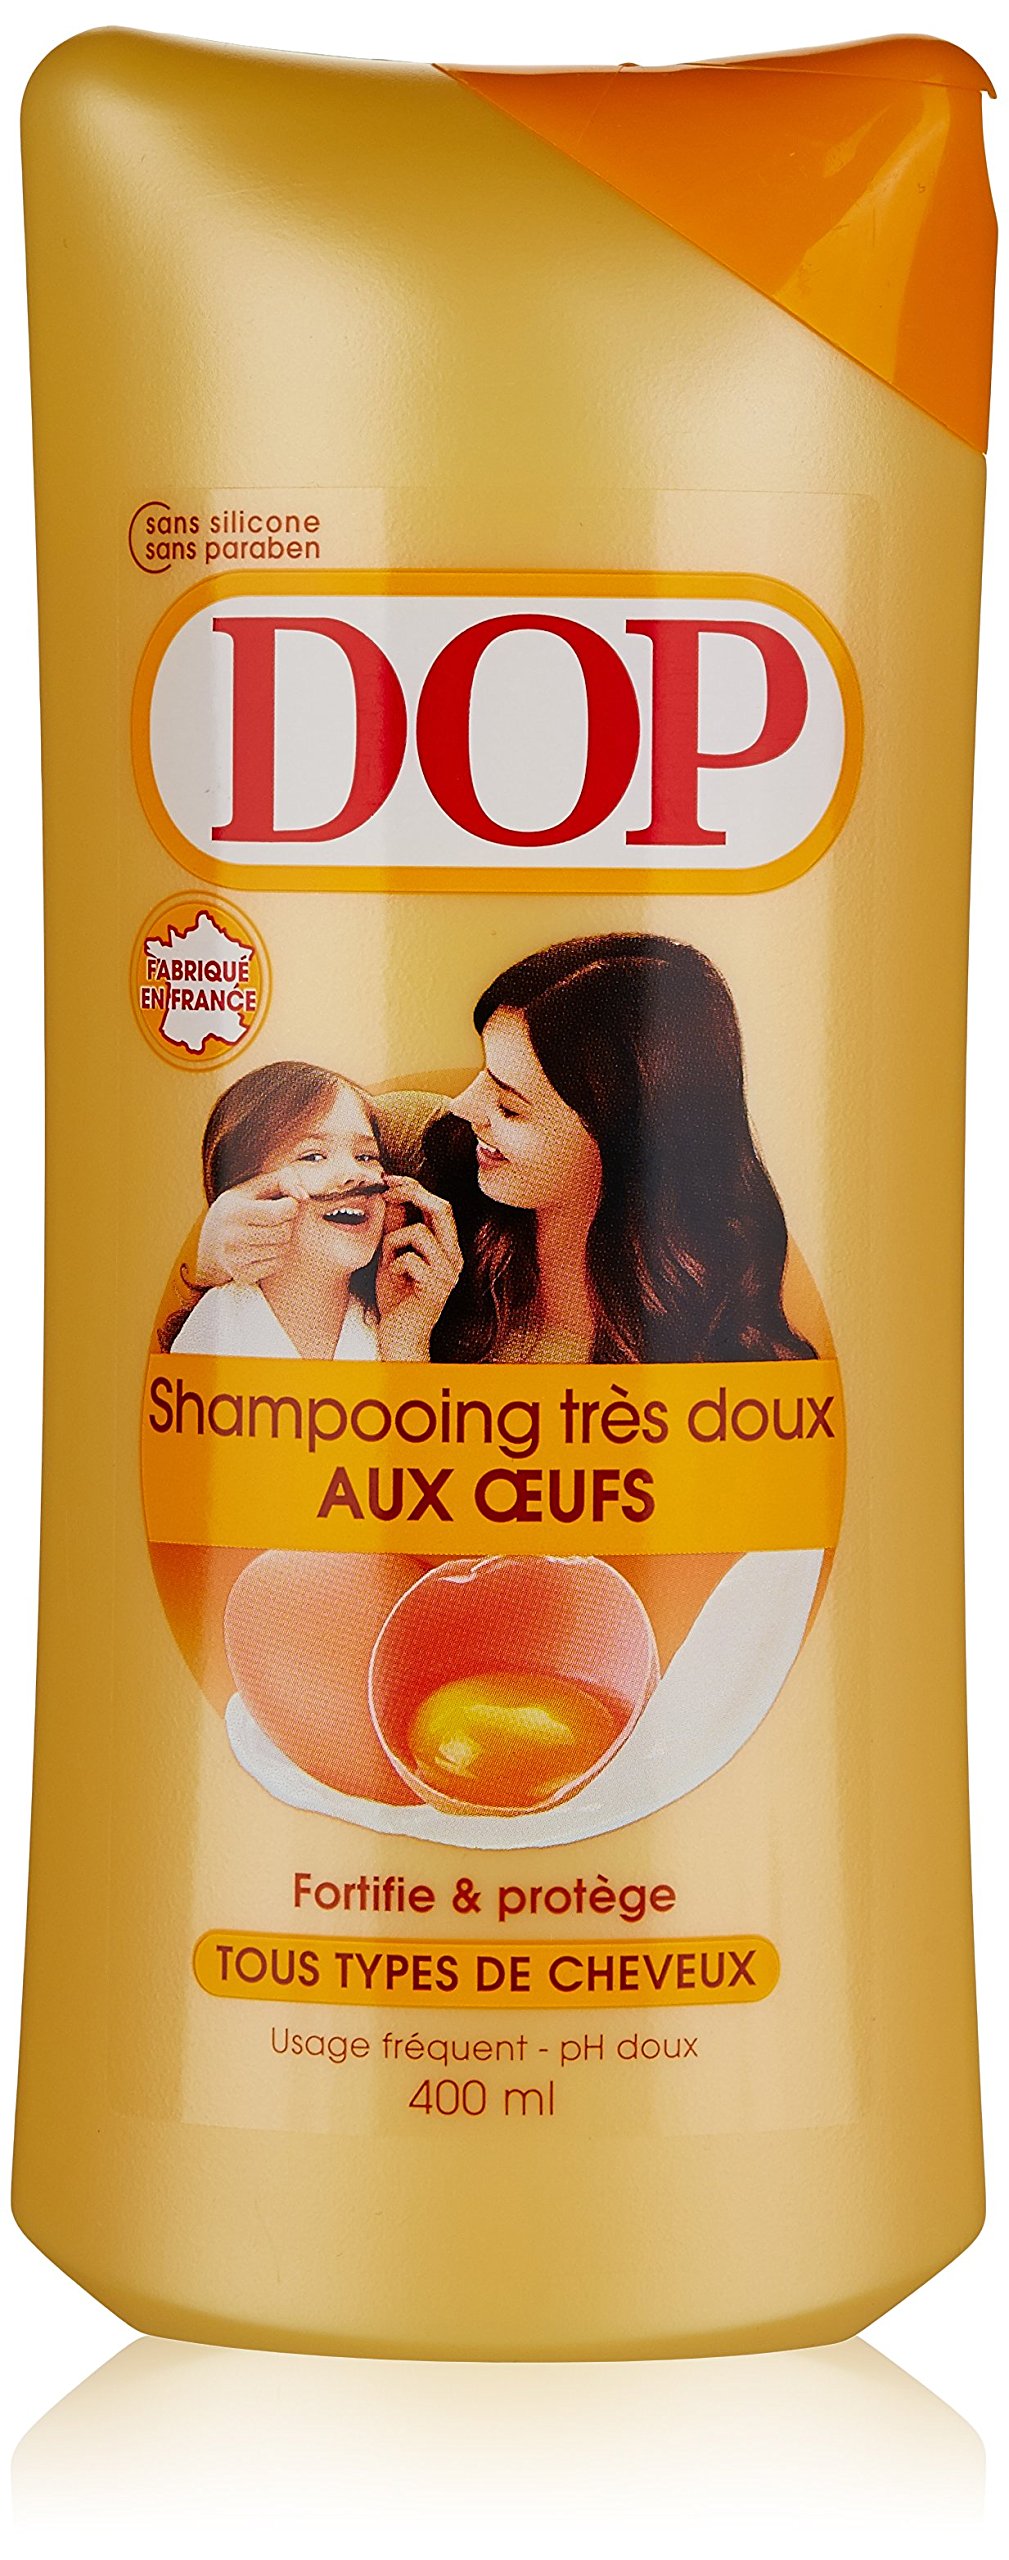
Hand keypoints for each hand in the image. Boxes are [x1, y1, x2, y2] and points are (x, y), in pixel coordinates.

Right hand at [194, 1174, 308, 1286]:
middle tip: (278, 1219)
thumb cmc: (236, 1209)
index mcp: (234, 1212)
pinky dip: (278, 1255)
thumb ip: (281, 1181)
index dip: (291, 1206)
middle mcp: (233, 1237)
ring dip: (284, 1239)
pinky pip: (277, 1264)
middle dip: (288, 1223)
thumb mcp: (251, 1188)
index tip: (286, 1204)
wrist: (207, 1243)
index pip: (280, 1212)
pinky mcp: (243, 1275)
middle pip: (284, 1232)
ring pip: (283, 1249)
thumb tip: (304, 1195)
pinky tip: (266, 1246)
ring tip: (270, 1231)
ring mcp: (236, 1259)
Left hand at [375, 1176, 462, 1359]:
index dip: (415, 1186)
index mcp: (447, 1248)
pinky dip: (394, 1265)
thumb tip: (389, 1196)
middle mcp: (454, 1258)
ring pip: (420, 1233)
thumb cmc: (396, 1300)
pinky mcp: (437, 1288)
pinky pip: (410, 1260)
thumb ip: (395, 1229)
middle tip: (387, 1192)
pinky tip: (394, 1279)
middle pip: (441, 1209)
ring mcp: (448, 1273)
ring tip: (388, 1259)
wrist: (400, 1337)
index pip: (439, 1205)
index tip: (389, 1179)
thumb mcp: (392, 1256)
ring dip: (394, 1241)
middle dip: (411, 1194)